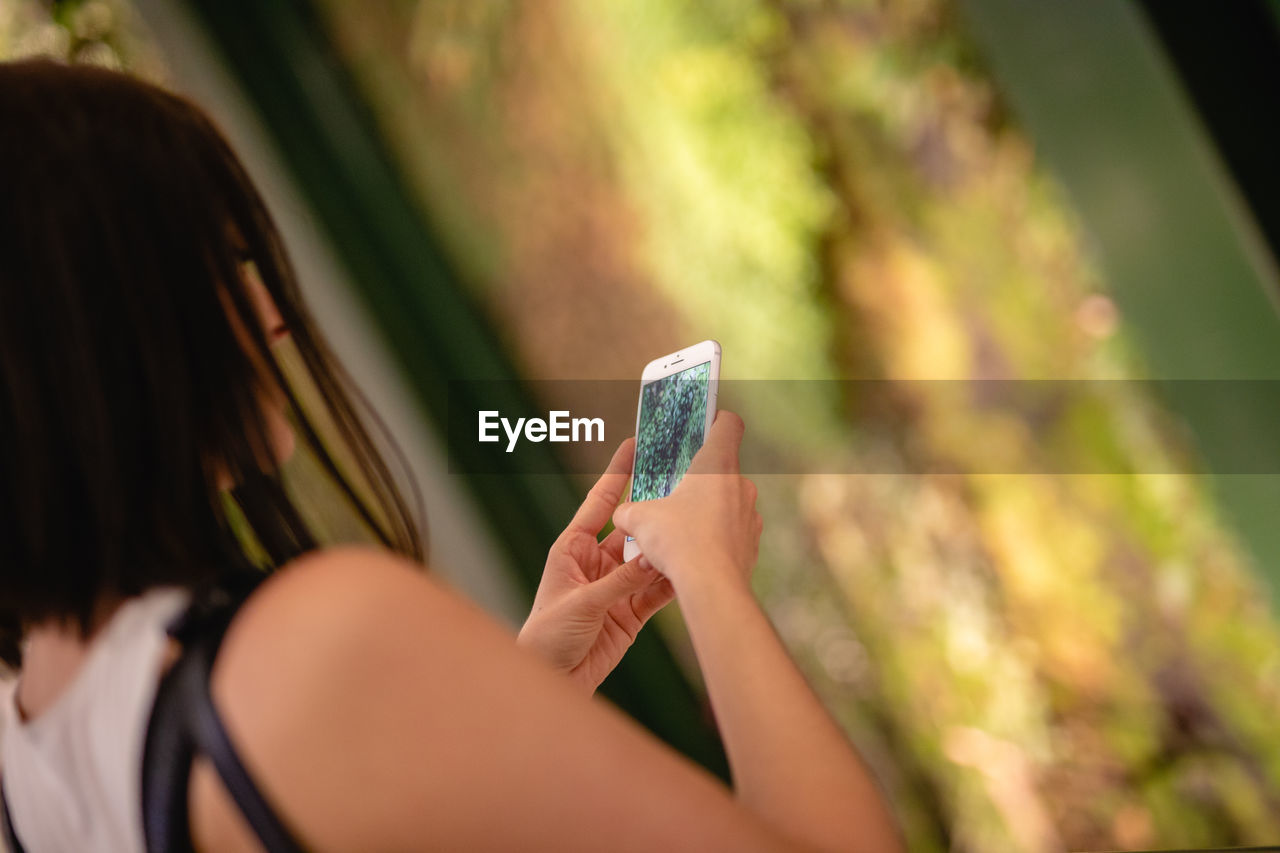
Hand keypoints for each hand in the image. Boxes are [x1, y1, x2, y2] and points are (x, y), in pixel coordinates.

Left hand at [517, 438, 675, 693]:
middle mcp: (597, 562)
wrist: (551, 682)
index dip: (616, 474)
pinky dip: (673, 581)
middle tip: (680, 486)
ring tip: (694, 528)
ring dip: (668, 549)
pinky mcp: (631, 611)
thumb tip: (653, 557)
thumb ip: (620, 581)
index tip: (634, 446)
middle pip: (631, 530)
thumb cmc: (547, 637)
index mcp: (572, 549)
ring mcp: (616, 586)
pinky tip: (691, 569)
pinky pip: (657, 590)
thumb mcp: (581, 604)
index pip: (599, 504)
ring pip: (648, 560)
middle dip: (654, 511)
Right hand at [610, 412, 761, 594]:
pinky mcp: (752, 543)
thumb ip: (629, 510)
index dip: (715, 419)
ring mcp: (750, 515)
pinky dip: (716, 536)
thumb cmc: (679, 541)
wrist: (711, 587)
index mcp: (717, 464)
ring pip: (727, 502)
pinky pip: (732, 531)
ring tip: (680, 526)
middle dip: (698, 476)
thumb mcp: (640, 520)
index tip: (702, 424)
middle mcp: (741, 485)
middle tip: (674, 488)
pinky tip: (694, 551)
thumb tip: (622, 513)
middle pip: (722, 468)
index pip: (728, 424)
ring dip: (707, 509)